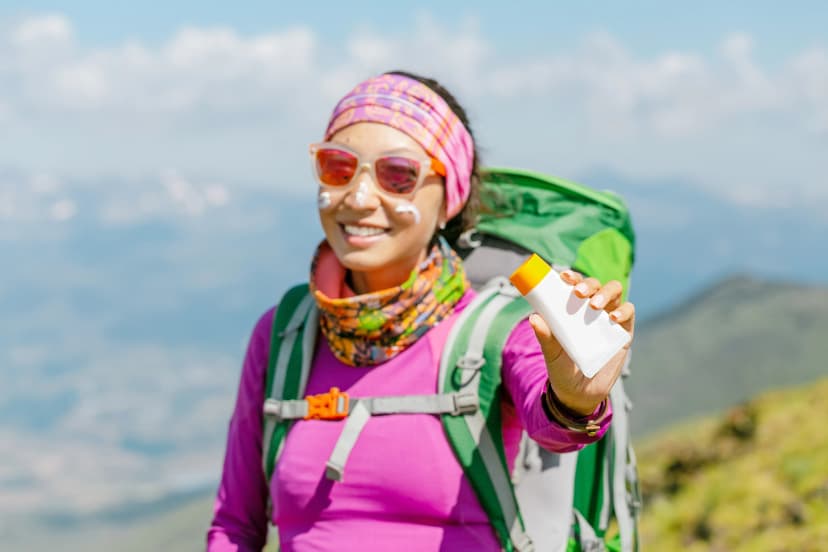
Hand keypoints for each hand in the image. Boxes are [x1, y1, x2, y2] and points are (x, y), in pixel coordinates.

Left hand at [528, 270, 635, 415]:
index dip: (572, 276)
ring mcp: (609, 318)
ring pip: (614, 292)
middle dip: (588, 283)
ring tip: (594, 306)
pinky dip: (623, 311)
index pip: (574, 284)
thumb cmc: (562, 368)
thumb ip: (544, 336)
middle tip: (578, 293)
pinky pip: (629, 312)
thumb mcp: (551, 353)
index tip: (564, 276)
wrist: (579, 393)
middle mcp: (592, 309)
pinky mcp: (624, 332)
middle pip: (596, 284)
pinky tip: (613, 319)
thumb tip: (533, 317)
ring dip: (605, 293)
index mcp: (573, 309)